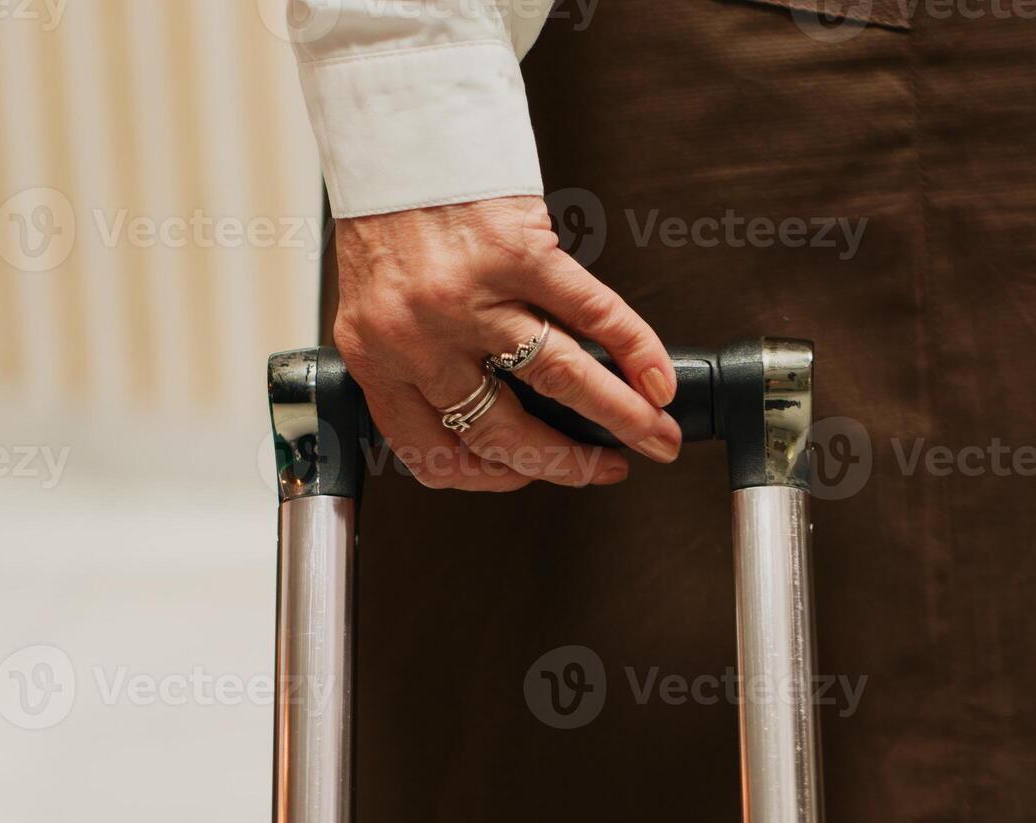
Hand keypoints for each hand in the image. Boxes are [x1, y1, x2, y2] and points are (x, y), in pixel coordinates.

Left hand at [331, 197, 682, 490]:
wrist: (392, 130)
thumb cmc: (388, 215)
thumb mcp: (380, 305)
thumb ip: (420, 359)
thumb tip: (498, 410)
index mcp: (376, 357)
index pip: (435, 452)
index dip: (492, 478)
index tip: (528, 477)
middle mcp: (419, 336)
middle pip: (508, 431)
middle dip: (571, 464)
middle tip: (607, 469)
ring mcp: (471, 295)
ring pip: (560, 381)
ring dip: (620, 417)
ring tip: (654, 433)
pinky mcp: (517, 250)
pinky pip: (590, 314)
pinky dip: (635, 350)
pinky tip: (659, 375)